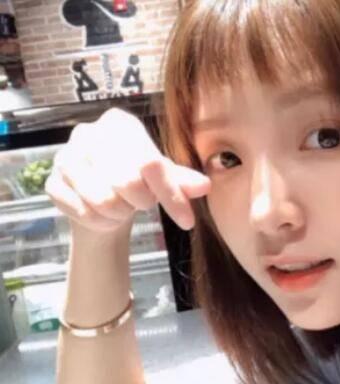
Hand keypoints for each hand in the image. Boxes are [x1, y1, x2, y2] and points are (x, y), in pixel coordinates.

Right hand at [45, 107, 210, 235]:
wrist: (98, 198)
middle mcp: (87, 133)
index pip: (151, 163)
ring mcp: (65, 158)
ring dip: (121, 214)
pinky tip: (102, 214)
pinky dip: (100, 222)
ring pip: (105, 201)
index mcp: (120, 124)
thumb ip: (181, 181)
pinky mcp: (52, 184)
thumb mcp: (162, 178)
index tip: (187, 221)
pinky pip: (84, 213)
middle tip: (141, 202)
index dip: (171, 195)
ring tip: (122, 207)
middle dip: (142, 202)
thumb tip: (205, 185)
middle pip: (128, 182)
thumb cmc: (134, 181)